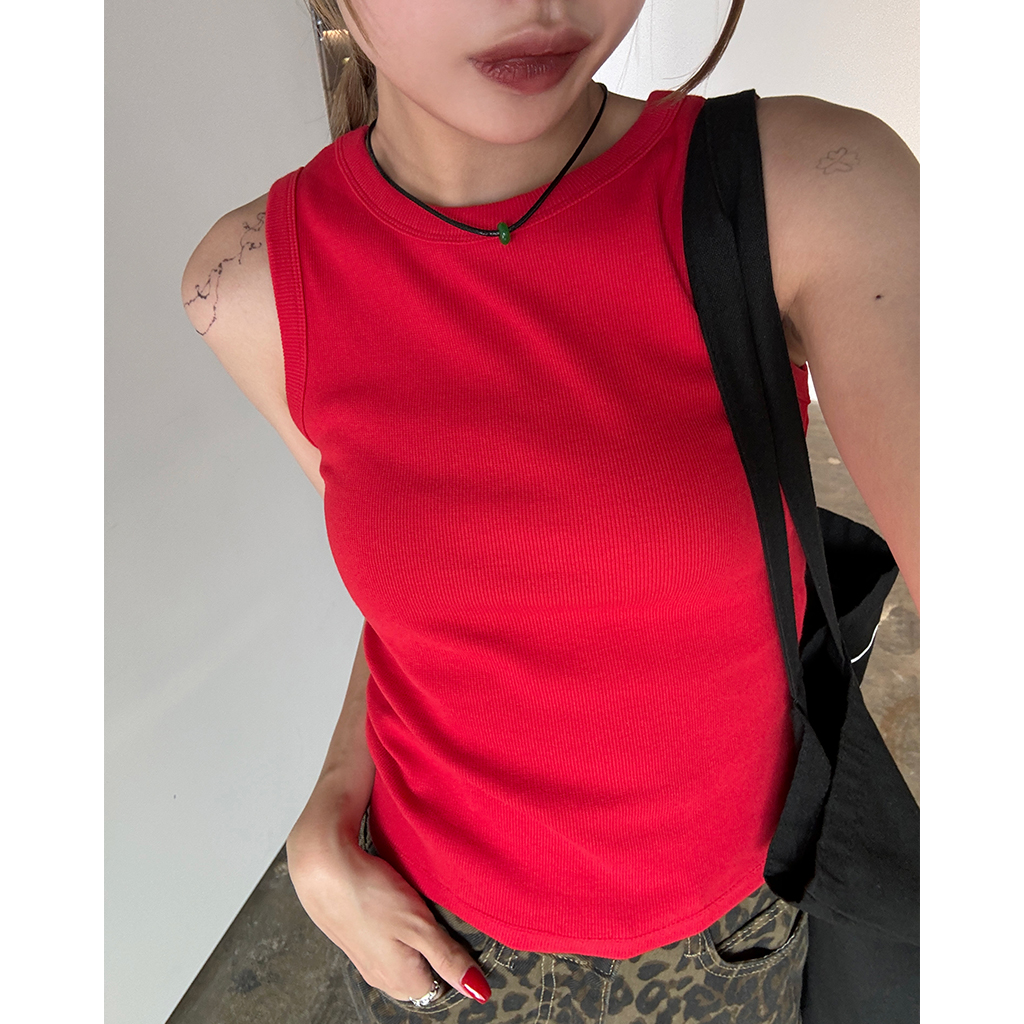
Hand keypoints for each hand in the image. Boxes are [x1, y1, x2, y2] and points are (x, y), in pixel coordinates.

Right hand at [286, 820, 491, 1004]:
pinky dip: (394, 923)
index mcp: (401, 981)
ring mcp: (367, 959)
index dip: (453, 957)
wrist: (324, 869)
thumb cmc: (370, 894)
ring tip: (409, 905)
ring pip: (405, 954)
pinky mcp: (356, 938)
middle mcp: (382, 977)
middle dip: (433, 946)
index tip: (452, 930)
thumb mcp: (420, 926)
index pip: (443, 985)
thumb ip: (449, 958)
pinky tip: (391, 901)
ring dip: (413, 933)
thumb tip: (478, 991)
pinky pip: (386, 940)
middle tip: (430, 915)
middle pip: (423, 971)